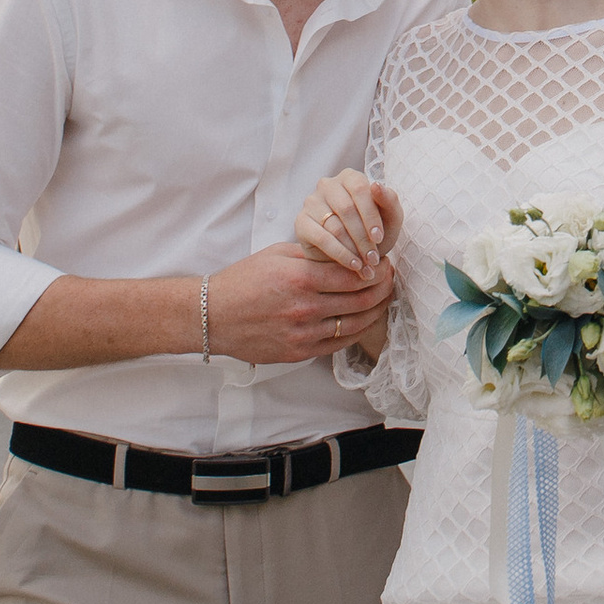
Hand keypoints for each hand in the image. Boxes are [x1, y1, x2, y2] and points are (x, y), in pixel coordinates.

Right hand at [206, 241, 396, 366]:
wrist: (213, 316)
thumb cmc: (244, 280)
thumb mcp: (278, 254)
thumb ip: (314, 253)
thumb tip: (348, 251)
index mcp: (301, 278)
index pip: (355, 273)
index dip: (377, 268)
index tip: (384, 262)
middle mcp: (306, 307)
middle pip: (362, 299)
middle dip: (383, 286)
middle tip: (390, 277)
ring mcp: (303, 333)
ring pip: (356, 323)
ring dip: (376, 310)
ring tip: (383, 297)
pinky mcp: (300, 352)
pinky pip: (340, 343)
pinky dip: (357, 330)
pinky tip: (364, 319)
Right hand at [296, 168, 403, 276]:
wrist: (353, 252)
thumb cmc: (373, 230)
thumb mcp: (390, 217)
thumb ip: (389, 200)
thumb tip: (376, 186)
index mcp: (350, 177)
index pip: (360, 189)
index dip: (371, 215)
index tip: (379, 238)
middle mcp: (328, 185)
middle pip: (347, 209)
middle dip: (363, 237)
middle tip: (373, 258)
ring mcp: (312, 202)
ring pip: (335, 226)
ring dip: (354, 249)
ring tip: (366, 265)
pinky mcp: (301, 222)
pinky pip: (322, 238)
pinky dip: (340, 254)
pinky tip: (352, 264)